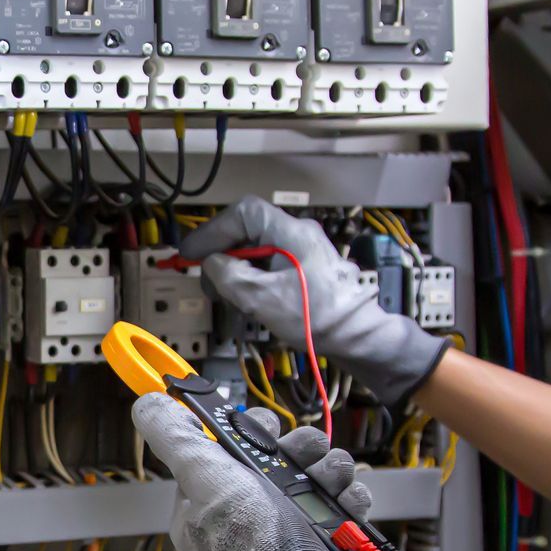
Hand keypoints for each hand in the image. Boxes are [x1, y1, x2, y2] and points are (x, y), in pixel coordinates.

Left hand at [132, 393, 429, 550]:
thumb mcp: (204, 480)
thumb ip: (175, 439)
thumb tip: (146, 404)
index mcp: (205, 505)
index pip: (224, 451)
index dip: (249, 432)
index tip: (265, 428)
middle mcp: (243, 519)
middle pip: (274, 459)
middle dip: (299, 448)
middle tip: (308, 454)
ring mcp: (282, 533)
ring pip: (312, 477)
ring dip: (330, 469)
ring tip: (335, 481)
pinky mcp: (318, 544)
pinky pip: (337, 506)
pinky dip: (349, 499)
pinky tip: (350, 503)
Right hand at [179, 195, 449, 406]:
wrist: (357, 337)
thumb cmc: (316, 318)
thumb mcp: (260, 298)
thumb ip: (227, 275)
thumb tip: (212, 264)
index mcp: (289, 232)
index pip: (242, 214)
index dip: (212, 231)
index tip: (193, 253)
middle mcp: (297, 234)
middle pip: (247, 231)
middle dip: (222, 254)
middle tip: (208, 280)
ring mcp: (303, 250)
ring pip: (256, 249)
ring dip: (236, 270)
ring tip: (229, 297)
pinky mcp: (305, 268)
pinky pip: (269, 263)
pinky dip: (252, 278)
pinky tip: (248, 301)